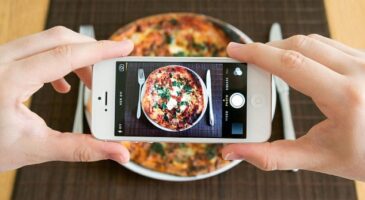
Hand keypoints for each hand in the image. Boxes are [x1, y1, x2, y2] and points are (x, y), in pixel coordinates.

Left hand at [0, 26, 133, 170]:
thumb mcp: (36, 148)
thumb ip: (82, 149)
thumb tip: (119, 153)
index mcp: (9, 80)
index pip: (64, 54)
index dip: (99, 50)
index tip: (124, 47)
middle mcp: (2, 61)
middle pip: (58, 38)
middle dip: (91, 50)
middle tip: (112, 67)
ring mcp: (0, 58)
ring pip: (48, 40)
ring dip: (76, 56)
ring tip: (90, 82)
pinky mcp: (3, 61)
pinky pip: (36, 49)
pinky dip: (59, 61)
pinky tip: (64, 85)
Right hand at [222, 35, 364, 180]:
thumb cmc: (363, 156)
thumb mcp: (315, 158)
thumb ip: (270, 156)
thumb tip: (234, 151)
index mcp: (345, 96)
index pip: (290, 63)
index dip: (257, 54)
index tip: (236, 51)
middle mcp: (359, 71)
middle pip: (299, 45)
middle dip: (266, 49)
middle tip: (245, 59)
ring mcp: (364, 62)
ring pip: (313, 41)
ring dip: (284, 47)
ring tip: (265, 62)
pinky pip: (327, 45)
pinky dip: (303, 49)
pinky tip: (292, 63)